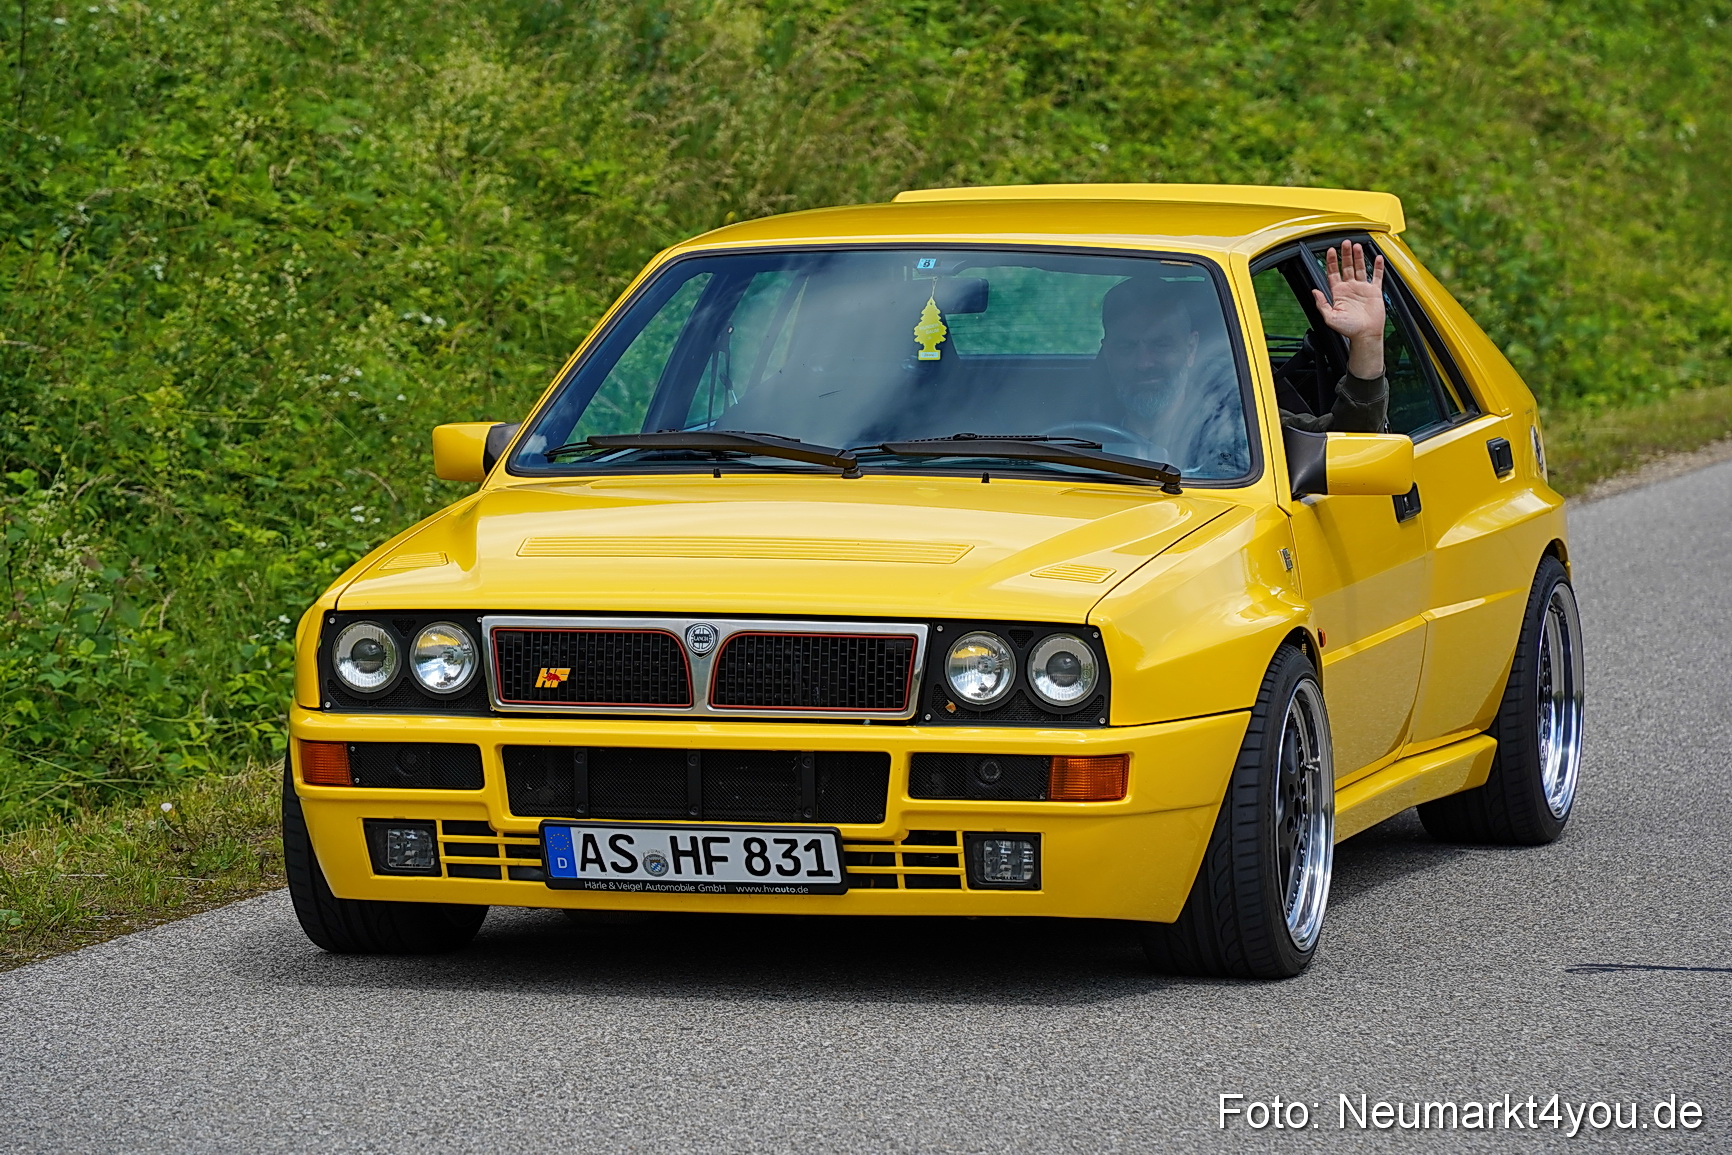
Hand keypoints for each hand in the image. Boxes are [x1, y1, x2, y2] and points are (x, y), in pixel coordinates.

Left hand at [1311, 241, 1385, 377]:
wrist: (1365, 335)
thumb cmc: (1348, 329)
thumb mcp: (1330, 317)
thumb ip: (1322, 304)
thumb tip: (1314, 291)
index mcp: (1338, 292)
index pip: (1333, 273)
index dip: (1331, 261)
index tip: (1330, 250)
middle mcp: (1350, 288)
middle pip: (1347, 266)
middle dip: (1345, 255)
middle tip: (1345, 242)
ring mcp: (1362, 288)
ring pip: (1360, 268)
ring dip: (1358, 257)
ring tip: (1357, 246)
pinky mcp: (1374, 291)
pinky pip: (1377, 276)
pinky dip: (1377, 267)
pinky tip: (1377, 257)